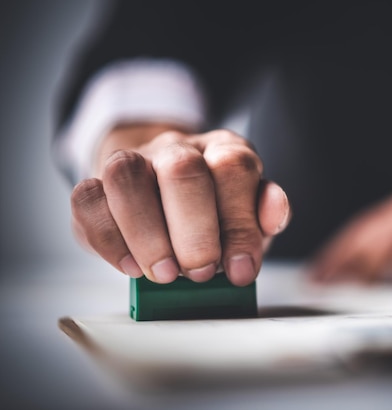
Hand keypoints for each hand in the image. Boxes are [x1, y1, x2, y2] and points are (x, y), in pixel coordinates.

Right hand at [71, 124, 290, 285]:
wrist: (162, 182)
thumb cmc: (214, 207)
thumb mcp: (249, 212)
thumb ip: (265, 213)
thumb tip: (274, 212)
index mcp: (224, 150)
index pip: (234, 168)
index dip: (238, 222)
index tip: (238, 269)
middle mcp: (179, 148)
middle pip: (182, 170)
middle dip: (193, 231)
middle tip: (200, 272)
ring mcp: (134, 160)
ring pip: (126, 175)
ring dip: (147, 234)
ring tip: (165, 273)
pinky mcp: (96, 182)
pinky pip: (87, 197)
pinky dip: (108, 238)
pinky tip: (130, 266)